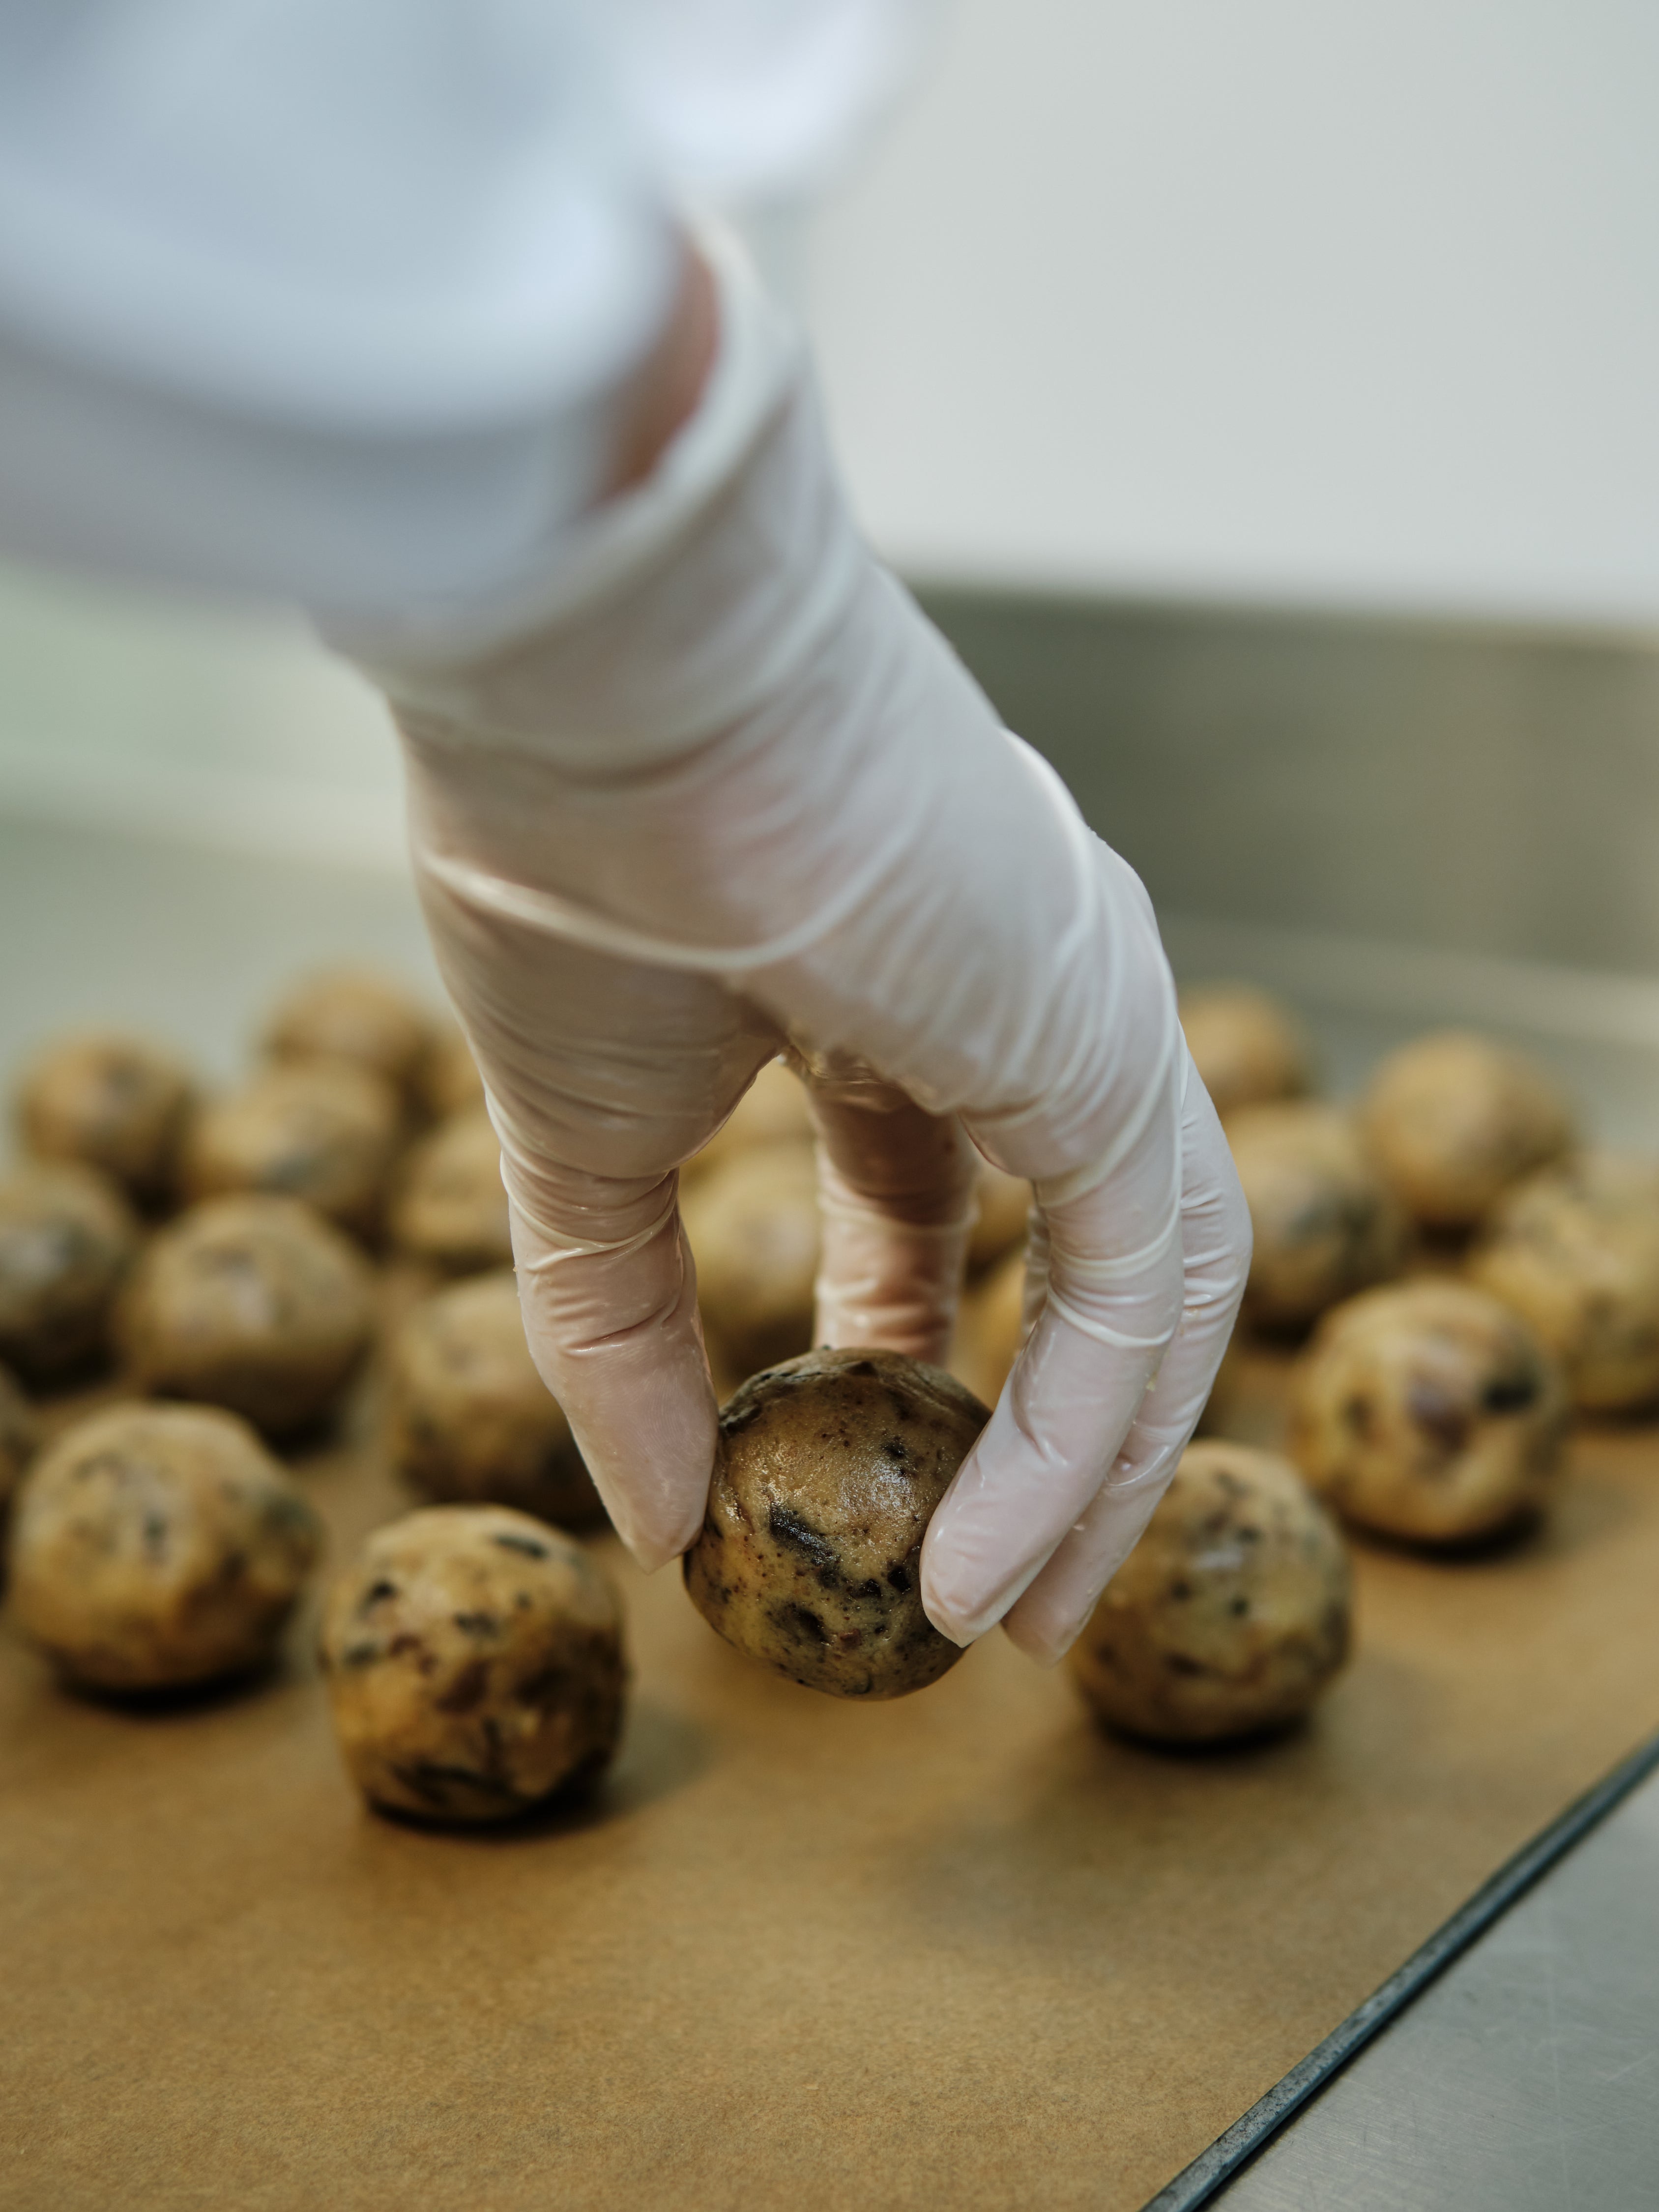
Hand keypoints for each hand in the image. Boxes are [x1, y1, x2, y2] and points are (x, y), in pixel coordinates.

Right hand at [351, 232, 1250, 1663]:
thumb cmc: (572, 862)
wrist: (597, 688)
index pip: (943, 1196)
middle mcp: (1027, 992)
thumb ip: (616, 1328)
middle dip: (1060, 1431)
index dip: (923, 1350)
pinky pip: (1134, 1288)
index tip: (880, 1474)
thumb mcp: (580, 1141)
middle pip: (1088, 1253)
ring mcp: (1087, 1008)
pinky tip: (993, 1571)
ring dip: (1102, 1467)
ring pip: (1156, 1285)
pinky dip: (1077, 1445)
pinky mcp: (1110, 1044)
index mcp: (896, 985)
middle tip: (1010, 1582)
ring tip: (1026, 1620)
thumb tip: (653, 1523)